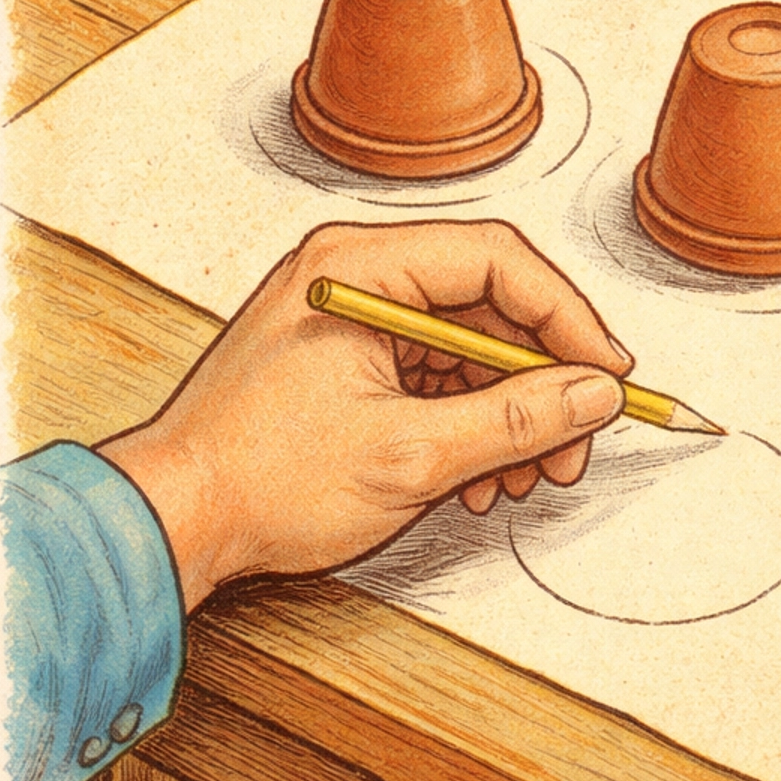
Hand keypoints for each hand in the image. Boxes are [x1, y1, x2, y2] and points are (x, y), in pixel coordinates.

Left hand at [101, 221, 632, 609]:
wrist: (172, 520)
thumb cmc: (258, 477)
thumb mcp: (408, 454)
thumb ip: (516, 420)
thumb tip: (594, 396)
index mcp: (361, 263)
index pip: (499, 260)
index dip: (567, 319)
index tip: (607, 376)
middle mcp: (358, 274)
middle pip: (490, 304)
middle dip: (542, 380)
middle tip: (574, 443)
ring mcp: (353, 316)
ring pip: (469, 347)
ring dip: (510, 412)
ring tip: (525, 475)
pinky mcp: (350, 360)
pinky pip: (436, 375)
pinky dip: (470, 423)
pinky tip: (483, 476)